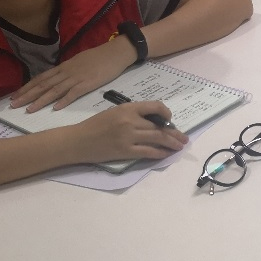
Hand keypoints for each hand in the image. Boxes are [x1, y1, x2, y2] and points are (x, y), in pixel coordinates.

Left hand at [11, 38, 136, 111]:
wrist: (116, 52)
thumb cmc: (99, 57)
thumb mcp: (79, 61)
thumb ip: (67, 70)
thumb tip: (57, 78)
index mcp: (64, 67)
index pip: (41, 78)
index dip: (27, 87)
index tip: (15, 96)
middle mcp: (66, 72)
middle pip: (43, 85)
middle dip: (27, 95)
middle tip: (13, 105)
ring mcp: (77, 78)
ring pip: (55, 90)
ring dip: (41, 100)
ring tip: (29, 109)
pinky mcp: (88, 83)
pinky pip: (74, 93)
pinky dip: (64, 100)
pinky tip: (56, 108)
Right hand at [68, 102, 186, 164]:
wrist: (77, 140)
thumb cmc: (95, 125)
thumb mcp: (115, 112)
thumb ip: (133, 114)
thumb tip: (154, 121)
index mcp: (128, 108)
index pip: (155, 107)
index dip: (166, 113)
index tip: (170, 120)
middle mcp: (130, 121)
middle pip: (159, 126)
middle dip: (174, 133)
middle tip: (184, 138)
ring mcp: (128, 137)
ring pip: (157, 139)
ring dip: (171, 143)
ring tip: (180, 146)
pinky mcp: (125, 151)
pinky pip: (148, 152)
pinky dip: (160, 153)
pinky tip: (166, 154)